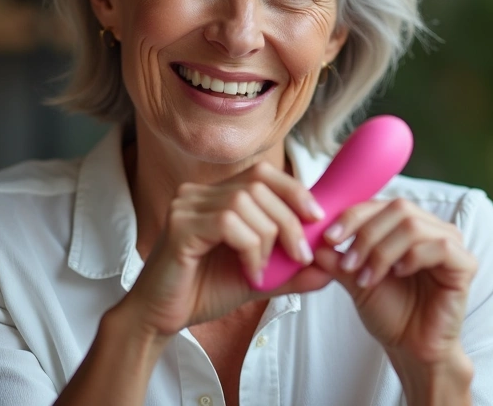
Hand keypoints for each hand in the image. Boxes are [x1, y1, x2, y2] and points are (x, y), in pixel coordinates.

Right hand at [118, 161, 333, 337]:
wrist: (161, 319)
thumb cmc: (204, 292)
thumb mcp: (259, 278)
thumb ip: (291, 270)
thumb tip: (331, 267)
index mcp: (216, 195)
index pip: (263, 173)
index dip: (294, 190)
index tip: (316, 217)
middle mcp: (199, 193)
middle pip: (259, 185)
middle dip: (289, 220)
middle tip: (300, 255)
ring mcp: (185, 206)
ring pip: (245, 202)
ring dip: (268, 238)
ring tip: (265, 270)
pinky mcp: (179, 226)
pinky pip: (228, 223)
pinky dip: (249, 248)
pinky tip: (249, 273)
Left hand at [314, 198, 476, 366]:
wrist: (410, 349)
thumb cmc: (390, 313)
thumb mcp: (355, 281)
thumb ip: (338, 259)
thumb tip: (314, 240)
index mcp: (407, 226)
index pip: (380, 205)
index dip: (352, 216)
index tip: (328, 237)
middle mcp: (432, 228)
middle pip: (398, 208)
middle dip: (366, 235)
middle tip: (347, 264)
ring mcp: (451, 244)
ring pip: (413, 226)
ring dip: (382, 251)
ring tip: (365, 277)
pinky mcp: (465, 264)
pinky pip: (440, 246)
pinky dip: (412, 257)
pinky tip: (398, 274)